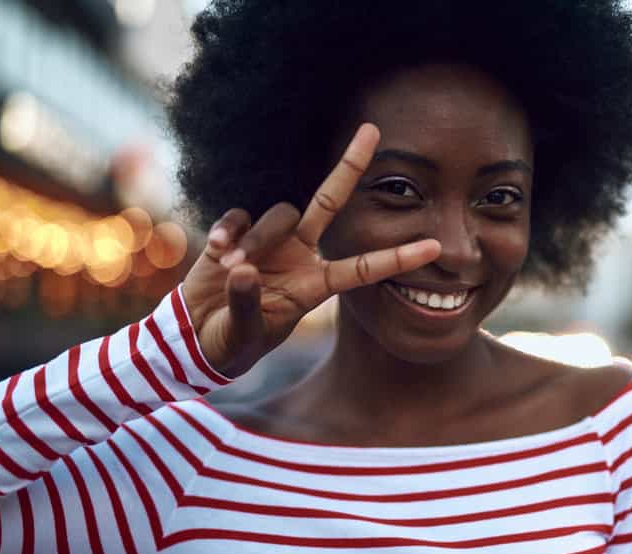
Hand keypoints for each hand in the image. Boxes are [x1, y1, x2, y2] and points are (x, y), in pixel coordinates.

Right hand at [181, 123, 440, 377]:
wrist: (197, 337)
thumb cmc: (233, 343)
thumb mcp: (244, 335)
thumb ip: (247, 304)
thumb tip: (242, 270)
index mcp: (316, 285)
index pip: (364, 268)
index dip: (397, 258)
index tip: (433, 247)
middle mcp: (300, 256)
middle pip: (330, 202)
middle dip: (349, 166)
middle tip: (371, 131)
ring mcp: (270, 242)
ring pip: (278, 215)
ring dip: (255, 240)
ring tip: (231, 269)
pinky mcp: (238, 234)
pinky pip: (240, 216)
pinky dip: (230, 231)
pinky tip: (217, 255)